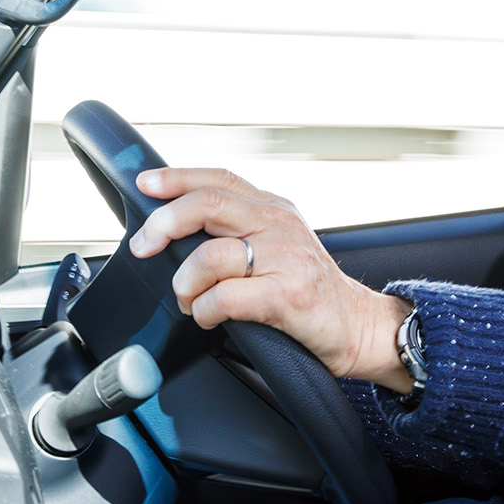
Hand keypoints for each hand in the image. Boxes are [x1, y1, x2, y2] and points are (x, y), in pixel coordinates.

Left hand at [127, 167, 415, 392]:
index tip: (145, 184)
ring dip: (185, 283)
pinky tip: (207, 317)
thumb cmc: (309, 291)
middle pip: (209, 204)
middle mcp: (280, 226)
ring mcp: (286, 260)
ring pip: (210, 255)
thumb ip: (239, 230)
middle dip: (164, 223)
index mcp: (274, 209)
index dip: (177, 177)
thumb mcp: (279, 246)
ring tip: (188, 300)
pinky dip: (204, 310)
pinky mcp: (288, 296)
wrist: (360, 327)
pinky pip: (225, 297)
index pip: (220, 179)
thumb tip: (177, 229)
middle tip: (144, 246)